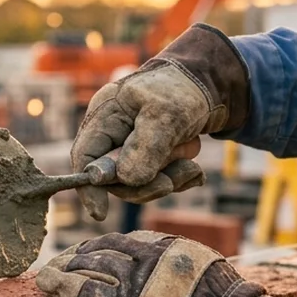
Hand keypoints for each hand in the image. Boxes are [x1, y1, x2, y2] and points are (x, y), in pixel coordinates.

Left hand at [35, 231, 296, 296]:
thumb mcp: (213, 280)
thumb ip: (185, 273)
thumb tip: (172, 279)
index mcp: (176, 249)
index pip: (130, 241)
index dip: (106, 247)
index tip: (91, 251)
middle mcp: (155, 259)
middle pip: (107, 250)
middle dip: (81, 254)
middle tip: (63, 260)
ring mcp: (140, 283)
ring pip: (91, 266)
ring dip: (66, 268)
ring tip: (50, 272)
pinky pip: (86, 292)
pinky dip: (62, 285)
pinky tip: (47, 283)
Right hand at [72, 24, 250, 220]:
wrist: (211, 83)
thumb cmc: (183, 90)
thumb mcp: (167, 114)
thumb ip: (144, 148)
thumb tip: (126, 180)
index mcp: (106, 116)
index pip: (84, 157)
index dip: (88, 186)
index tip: (99, 212)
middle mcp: (114, 134)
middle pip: (113, 178)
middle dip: (144, 184)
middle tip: (171, 181)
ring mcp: (132, 147)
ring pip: (139, 183)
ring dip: (168, 179)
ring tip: (192, 166)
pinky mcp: (152, 158)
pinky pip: (158, 181)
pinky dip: (177, 178)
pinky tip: (194, 169)